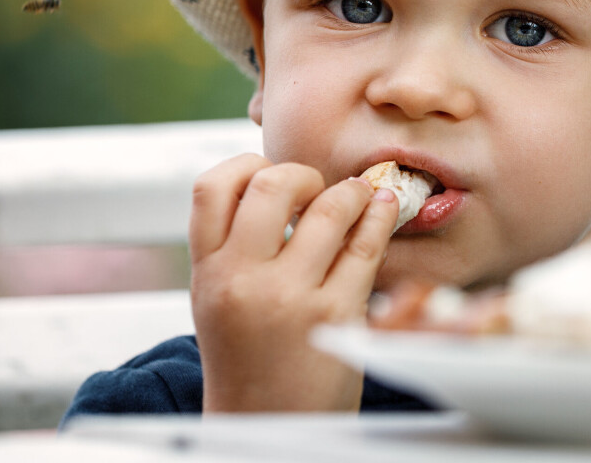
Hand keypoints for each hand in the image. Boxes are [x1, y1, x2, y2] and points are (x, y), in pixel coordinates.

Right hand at [188, 154, 398, 412]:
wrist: (268, 425)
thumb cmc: (248, 357)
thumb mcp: (217, 298)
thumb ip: (233, 243)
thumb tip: (274, 178)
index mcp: (207, 272)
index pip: (211, 186)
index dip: (246, 165)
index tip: (270, 171)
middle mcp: (242, 280)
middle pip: (271, 183)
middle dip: (302, 172)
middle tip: (316, 186)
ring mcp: (290, 296)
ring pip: (329, 208)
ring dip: (352, 191)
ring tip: (358, 194)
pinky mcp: (335, 313)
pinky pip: (366, 244)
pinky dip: (379, 216)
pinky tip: (382, 209)